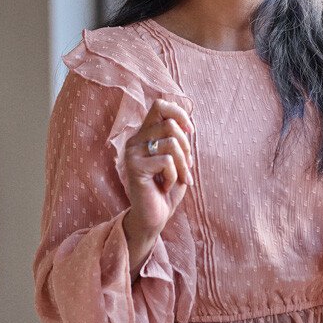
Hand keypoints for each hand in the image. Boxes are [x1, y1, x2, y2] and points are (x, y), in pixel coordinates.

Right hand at [122, 99, 193, 251]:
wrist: (153, 217)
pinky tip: (166, 187)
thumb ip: (179, 140)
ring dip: (182, 163)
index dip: (179, 113)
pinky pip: (167, 161)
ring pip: (171, 142)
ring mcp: (132, 153)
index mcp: (144, 135)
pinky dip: (174, 175)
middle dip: (186, 146)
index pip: (160, 105)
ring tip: (178, 178)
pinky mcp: (134, 167)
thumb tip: (187, 124)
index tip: (190, 132)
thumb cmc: (167, 189)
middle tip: (186, 166)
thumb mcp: (177, 161)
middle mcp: (135, 140)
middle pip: (169, 123)